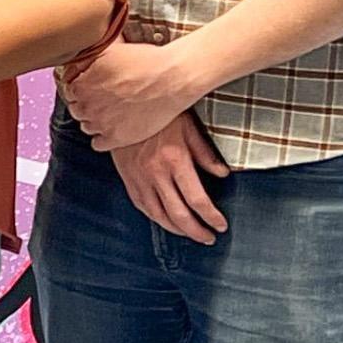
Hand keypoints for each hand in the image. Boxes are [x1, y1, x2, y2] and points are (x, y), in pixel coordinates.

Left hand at [63, 41, 203, 150]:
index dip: (80, 89)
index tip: (91, 88)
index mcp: (82, 83)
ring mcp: (101, 123)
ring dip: (94, 121)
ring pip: (86, 126)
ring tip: (111, 113)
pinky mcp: (116, 138)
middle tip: (103, 100)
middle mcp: (87, 104)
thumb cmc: (145, 61)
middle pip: (76, 109)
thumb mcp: (109, 50)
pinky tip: (115, 128)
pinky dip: (103, 138)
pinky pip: (97, 144)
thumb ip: (86, 59)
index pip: (68, 91)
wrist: (172, 78)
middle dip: (86, 104)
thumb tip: (74, 63)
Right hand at [111, 114, 229, 244]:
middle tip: (208, 238)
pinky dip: (155, 218)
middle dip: (196, 231)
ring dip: (176, 229)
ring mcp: (138, 177)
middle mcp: (155, 173)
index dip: (211, 217)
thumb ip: (205, 153)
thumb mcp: (187, 126)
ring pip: (158, 215)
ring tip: (190, 233)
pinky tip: (165, 220)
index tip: (220, 225)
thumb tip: (222, 174)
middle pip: (178, 214)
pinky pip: (141, 205)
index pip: (197, 199)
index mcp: (175, 160)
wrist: (120, 104)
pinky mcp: (127, 177)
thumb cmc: (157, 112)